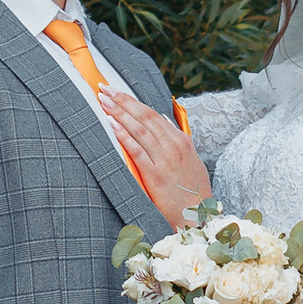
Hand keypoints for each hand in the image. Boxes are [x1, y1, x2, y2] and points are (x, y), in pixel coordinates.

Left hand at [100, 85, 214, 224]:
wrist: (199, 215)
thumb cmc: (193, 190)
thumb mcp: (191, 160)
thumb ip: (176, 138)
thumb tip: (163, 118)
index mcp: (181, 141)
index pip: (153, 114)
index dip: (132, 101)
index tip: (116, 91)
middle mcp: (174, 146)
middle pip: (144, 116)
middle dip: (122, 100)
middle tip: (104, 88)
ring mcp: (165, 160)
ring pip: (139, 129)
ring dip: (120, 112)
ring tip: (103, 100)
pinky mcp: (156, 175)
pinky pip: (137, 151)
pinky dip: (124, 135)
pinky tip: (112, 124)